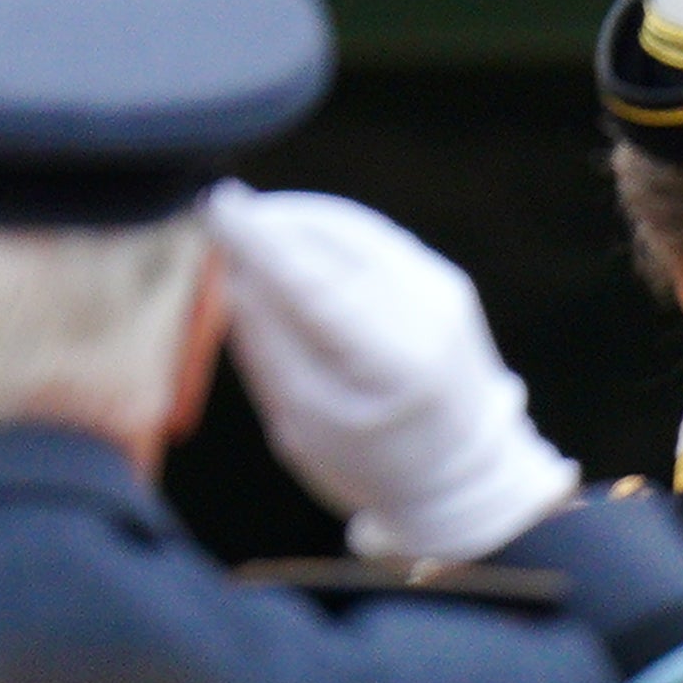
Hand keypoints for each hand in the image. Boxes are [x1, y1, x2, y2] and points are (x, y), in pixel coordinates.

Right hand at [208, 184, 582, 566]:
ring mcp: (441, 287)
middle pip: (333, 241)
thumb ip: (268, 345)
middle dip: (272, 224)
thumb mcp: (305, 424)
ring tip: (248, 230)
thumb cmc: (373, 463)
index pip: (314, 283)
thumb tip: (235, 270)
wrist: (465, 476)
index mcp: (394, 364)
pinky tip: (292, 244)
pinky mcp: (442, 277)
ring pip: (351, 228)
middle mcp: (427, 312)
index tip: (217, 205)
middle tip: (222, 221)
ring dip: (295, 222)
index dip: (261, 241)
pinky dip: (324, 234)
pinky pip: (369, 238)